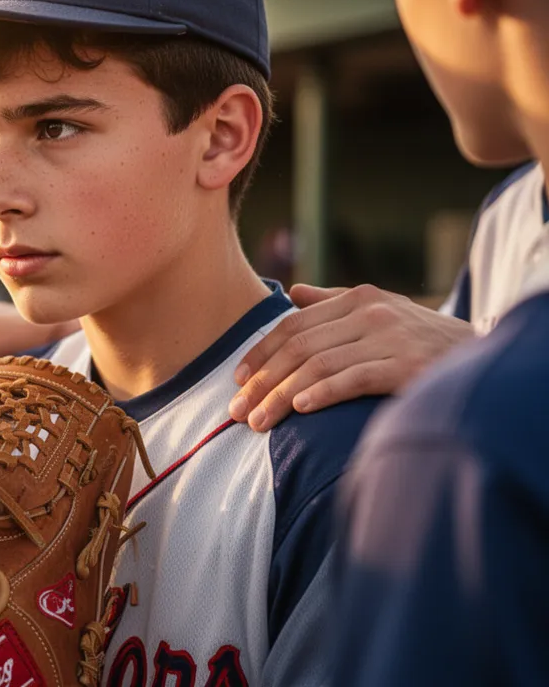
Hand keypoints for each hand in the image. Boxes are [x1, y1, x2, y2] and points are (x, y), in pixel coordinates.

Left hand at [228, 284, 474, 430]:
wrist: (480, 355)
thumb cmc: (420, 337)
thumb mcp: (378, 309)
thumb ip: (333, 301)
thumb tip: (293, 294)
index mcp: (357, 297)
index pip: (293, 326)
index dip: (261, 353)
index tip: (236, 380)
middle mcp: (370, 313)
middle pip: (298, 348)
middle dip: (262, 381)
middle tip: (237, 411)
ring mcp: (388, 338)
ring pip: (317, 366)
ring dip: (280, 397)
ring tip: (258, 422)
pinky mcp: (405, 366)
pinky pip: (352, 379)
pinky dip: (322, 393)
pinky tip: (299, 408)